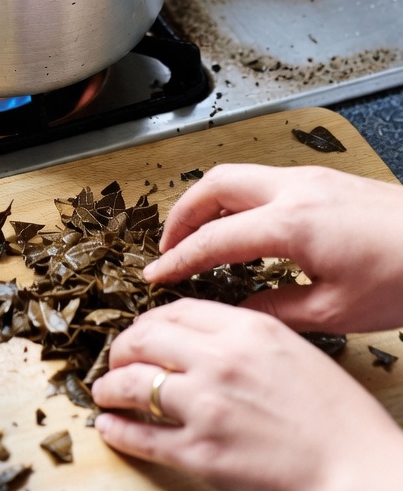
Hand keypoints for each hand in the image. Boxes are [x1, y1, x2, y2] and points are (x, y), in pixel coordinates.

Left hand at [92, 298, 402, 490]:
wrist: (356, 470)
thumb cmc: (338, 416)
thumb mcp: (294, 350)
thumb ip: (249, 336)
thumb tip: (210, 337)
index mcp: (246, 328)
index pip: (176, 310)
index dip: (150, 320)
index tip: (142, 329)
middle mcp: (218, 360)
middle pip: (146, 339)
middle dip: (122, 347)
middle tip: (116, 357)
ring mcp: (204, 406)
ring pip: (133, 384)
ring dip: (110, 386)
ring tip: (102, 391)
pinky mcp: (200, 452)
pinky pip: (143, 436)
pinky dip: (119, 431)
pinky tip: (109, 428)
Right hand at [142, 163, 402, 333]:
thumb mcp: (336, 310)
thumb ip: (277, 311)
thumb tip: (239, 315)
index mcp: (291, 223)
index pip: (215, 239)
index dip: (179, 260)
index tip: (155, 276)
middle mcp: (294, 189)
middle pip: (214, 185)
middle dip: (182, 214)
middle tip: (167, 247)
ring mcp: (310, 178)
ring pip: (238, 176)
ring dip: (208, 202)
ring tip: (198, 236)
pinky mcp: (325, 179)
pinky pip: (263, 180)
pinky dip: (238, 199)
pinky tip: (244, 229)